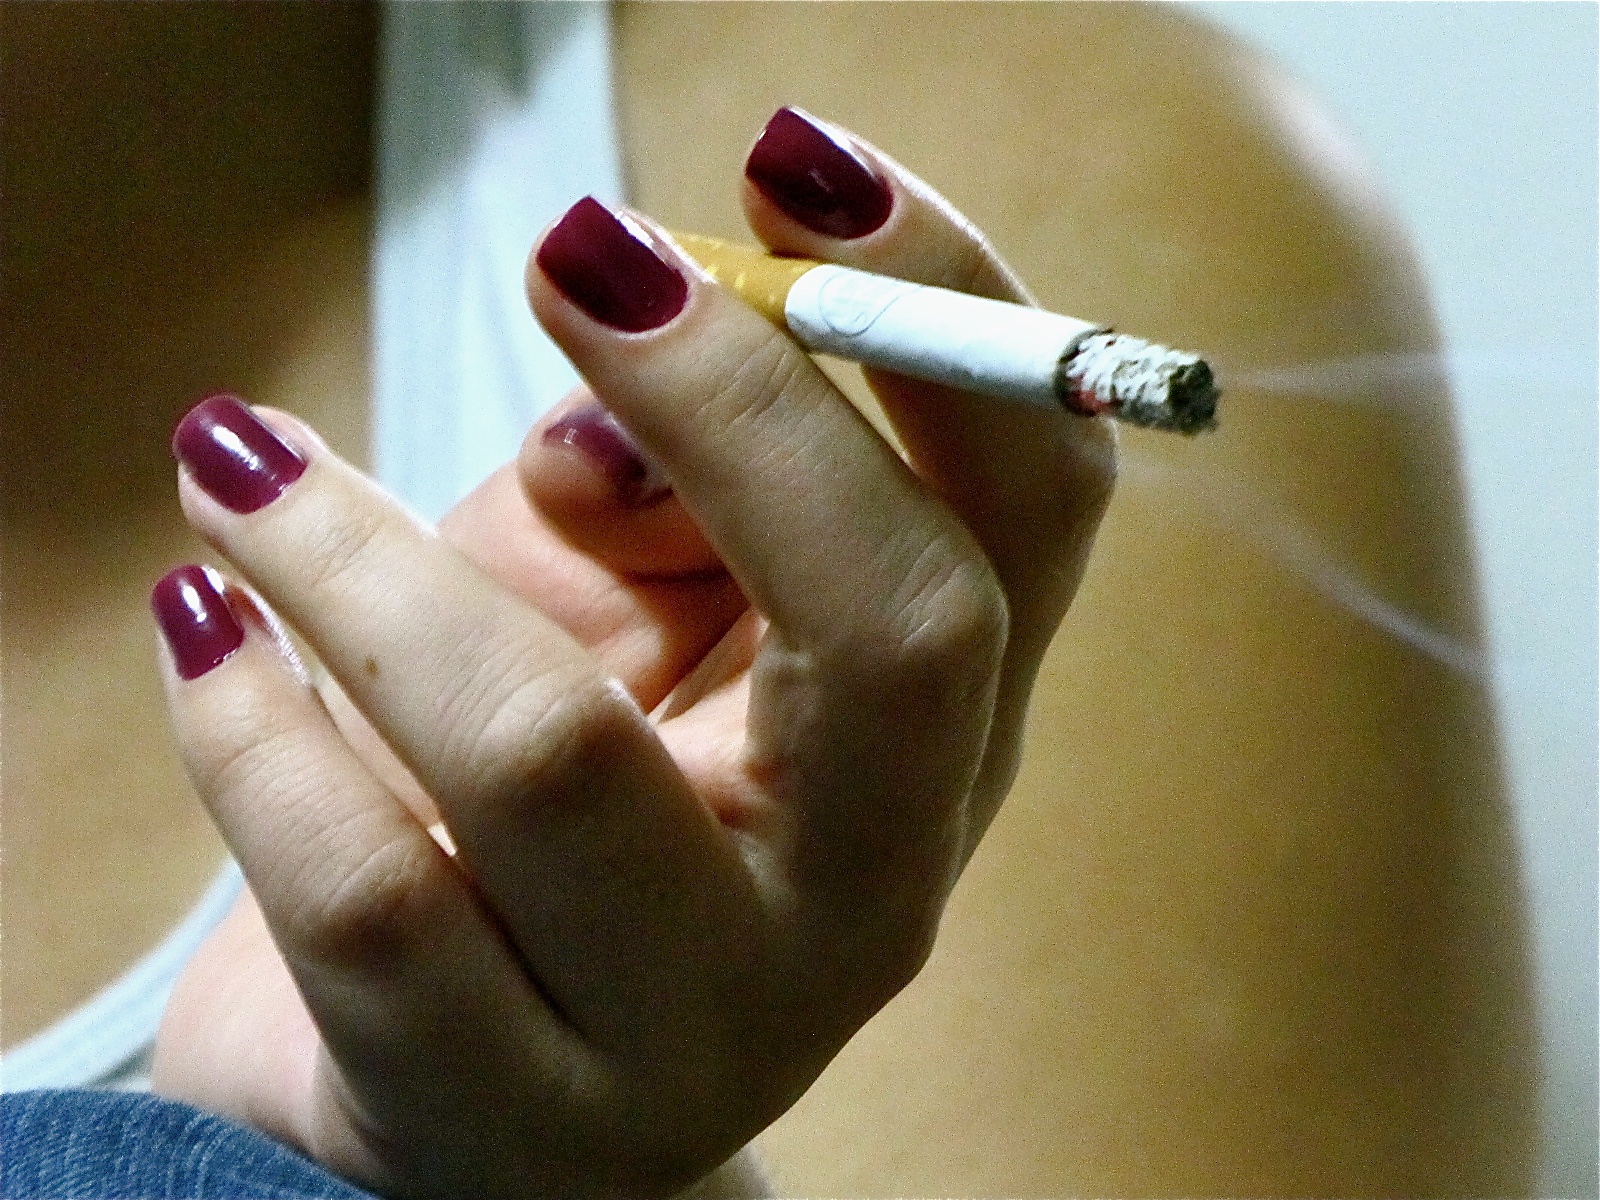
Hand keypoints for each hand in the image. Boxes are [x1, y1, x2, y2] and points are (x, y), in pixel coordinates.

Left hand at [150, 113, 1113, 1198]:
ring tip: (237, 460)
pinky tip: (205, 629)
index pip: (1031, 511)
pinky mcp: (498, 1109)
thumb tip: (617, 382)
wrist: (441, 1073)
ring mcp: (696, 1024)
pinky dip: (250, 719)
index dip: (947, 311)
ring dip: (366, 554)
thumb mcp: (625, 620)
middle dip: (738, 405)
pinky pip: (361, 890)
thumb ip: (657, 495)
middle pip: (902, 630)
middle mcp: (866, 895)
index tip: (788, 160)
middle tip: (567, 251)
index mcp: (936, 743)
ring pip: (553, 754)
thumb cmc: (536, 804)